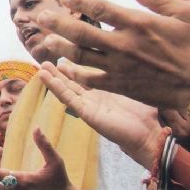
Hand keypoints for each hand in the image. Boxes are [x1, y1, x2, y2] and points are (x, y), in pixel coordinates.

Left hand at [37, 0, 189, 109]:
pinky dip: (75, 74)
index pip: (101, 9)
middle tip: (41, 17)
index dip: (79, 1)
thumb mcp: (186, 13)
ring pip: (82, 56)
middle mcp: (124, 45)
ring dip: (62, 47)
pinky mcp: (120, 85)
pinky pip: (91, 80)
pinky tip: (64, 68)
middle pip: (82, 33)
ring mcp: (120, 67)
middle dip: (58, 24)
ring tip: (47, 41)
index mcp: (139, 24)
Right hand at [39, 61, 161, 168]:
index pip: (84, 77)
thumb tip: (135, 60)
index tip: (63, 55)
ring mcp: (88, 106)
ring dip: (53, 79)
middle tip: (46, 61)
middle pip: (72, 83)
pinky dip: (56, 88)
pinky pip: (68, 98)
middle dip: (58, 72)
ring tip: (41, 68)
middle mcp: (94, 98)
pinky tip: (46, 78)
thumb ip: (129, 77)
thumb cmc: (146, 114)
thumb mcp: (135, 88)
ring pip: (66, 90)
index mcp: (104, 92)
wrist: (148, 134)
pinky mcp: (86, 113)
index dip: (73, 67)